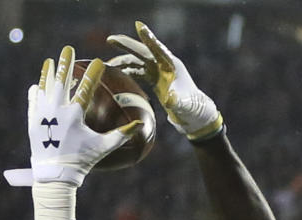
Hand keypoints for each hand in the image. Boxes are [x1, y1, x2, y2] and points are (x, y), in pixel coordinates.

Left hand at [4, 47, 139, 187]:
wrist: (54, 174)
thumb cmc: (81, 161)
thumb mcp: (103, 147)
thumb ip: (121, 135)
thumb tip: (139, 125)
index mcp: (75, 114)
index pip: (86, 88)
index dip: (93, 73)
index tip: (98, 61)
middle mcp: (57, 109)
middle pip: (61, 80)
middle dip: (66, 62)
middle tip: (68, 49)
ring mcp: (43, 113)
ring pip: (45, 86)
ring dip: (48, 72)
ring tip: (50, 61)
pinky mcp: (33, 120)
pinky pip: (34, 99)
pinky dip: (37, 90)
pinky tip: (37, 84)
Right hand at [106, 22, 223, 139]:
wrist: (193, 112)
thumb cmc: (190, 106)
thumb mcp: (183, 104)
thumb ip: (176, 101)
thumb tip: (170, 98)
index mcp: (171, 65)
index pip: (157, 48)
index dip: (148, 37)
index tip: (138, 25)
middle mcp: (164, 64)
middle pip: (142, 51)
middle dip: (126, 45)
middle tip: (110, 39)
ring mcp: (158, 71)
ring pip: (137, 62)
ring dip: (123, 62)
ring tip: (108, 65)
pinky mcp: (155, 79)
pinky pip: (138, 71)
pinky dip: (128, 71)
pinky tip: (117, 74)